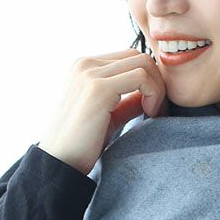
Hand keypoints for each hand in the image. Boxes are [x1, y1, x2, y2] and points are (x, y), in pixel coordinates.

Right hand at [38, 48, 168, 176]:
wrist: (61, 162)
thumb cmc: (82, 143)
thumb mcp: (109, 115)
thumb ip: (128, 101)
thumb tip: (151, 93)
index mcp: (85, 67)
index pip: (130, 57)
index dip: (149, 80)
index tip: (152, 107)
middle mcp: (85, 64)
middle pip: (139, 56)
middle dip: (157, 82)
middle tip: (157, 111)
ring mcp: (90, 73)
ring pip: (143, 63)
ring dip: (157, 88)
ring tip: (153, 113)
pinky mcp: (98, 88)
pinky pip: (141, 76)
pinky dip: (154, 93)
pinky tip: (149, 113)